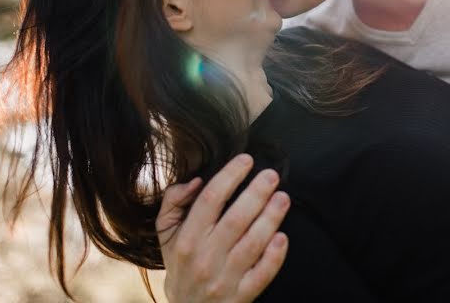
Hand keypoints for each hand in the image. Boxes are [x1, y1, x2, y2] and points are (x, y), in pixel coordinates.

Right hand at [157, 154, 290, 302]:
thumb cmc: (182, 264)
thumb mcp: (166, 234)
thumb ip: (174, 203)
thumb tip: (195, 180)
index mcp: (186, 240)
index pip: (209, 201)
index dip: (229, 176)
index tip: (246, 160)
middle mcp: (204, 259)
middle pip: (235, 219)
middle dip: (256, 193)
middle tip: (272, 175)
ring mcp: (224, 279)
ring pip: (252, 244)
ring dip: (270, 218)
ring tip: (283, 198)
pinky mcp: (241, 296)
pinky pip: (261, 274)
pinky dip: (274, 256)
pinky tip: (282, 237)